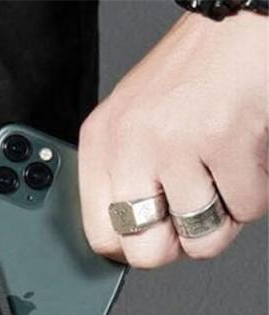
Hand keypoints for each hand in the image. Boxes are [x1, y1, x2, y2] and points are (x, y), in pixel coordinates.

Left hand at [78, 10, 267, 267]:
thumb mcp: (132, 122)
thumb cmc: (189, 74)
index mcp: (101, 144)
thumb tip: (130, 237)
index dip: (133, 249)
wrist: (238, 22)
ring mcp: (176, 144)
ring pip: (202, 239)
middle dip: (177, 246)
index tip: (152, 239)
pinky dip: (254, 193)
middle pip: (146, 252)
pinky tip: (244, 160)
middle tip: (191, 220)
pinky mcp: (224, 139)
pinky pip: (247, 208)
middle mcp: (130, 145)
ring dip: (222, 218)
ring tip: (221, 181)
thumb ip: (123, 176)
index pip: (100, 236)